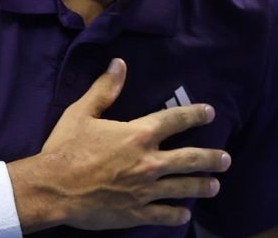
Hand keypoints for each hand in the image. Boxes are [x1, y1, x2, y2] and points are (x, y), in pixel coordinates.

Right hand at [8, 58, 230, 231]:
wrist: (52, 189)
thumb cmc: (65, 148)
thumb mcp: (82, 113)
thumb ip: (104, 89)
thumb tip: (119, 63)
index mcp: (138, 134)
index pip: (175, 120)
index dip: (195, 115)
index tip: (210, 113)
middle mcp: (148, 162)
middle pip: (190, 158)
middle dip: (211, 158)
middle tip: (225, 159)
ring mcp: (145, 190)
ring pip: (183, 187)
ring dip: (202, 186)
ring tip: (215, 186)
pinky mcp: (136, 213)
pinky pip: (163, 214)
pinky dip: (177, 214)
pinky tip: (185, 213)